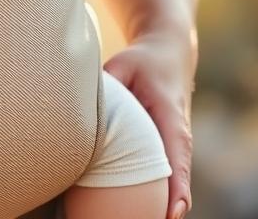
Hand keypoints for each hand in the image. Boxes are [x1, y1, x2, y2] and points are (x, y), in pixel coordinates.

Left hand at [104, 31, 196, 218]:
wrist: (169, 54)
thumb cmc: (143, 62)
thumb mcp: (123, 65)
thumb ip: (106, 84)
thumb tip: (79, 100)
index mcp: (170, 119)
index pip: (177, 159)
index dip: (175, 188)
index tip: (171, 214)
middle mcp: (178, 138)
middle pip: (176, 181)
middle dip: (167, 208)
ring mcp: (174, 146)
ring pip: (170, 182)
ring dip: (160, 204)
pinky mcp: (165, 147)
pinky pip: (161, 174)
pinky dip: (153, 194)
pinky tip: (133, 210)